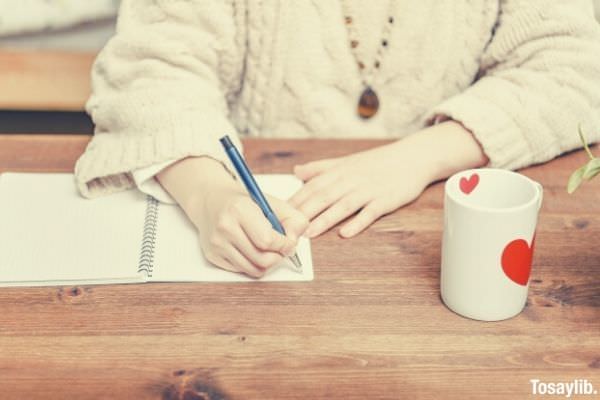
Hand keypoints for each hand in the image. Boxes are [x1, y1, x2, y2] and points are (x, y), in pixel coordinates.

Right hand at [157, 157, 308, 277]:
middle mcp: (225, 227)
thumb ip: (293, 219)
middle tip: (281, 249)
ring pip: (253, 269)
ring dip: (267, 263)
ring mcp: (216, 243)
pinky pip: (242, 270)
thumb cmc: (244, 202)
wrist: (210, 200)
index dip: (284, 245)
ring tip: (268, 250)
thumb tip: (294, 241)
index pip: (268, 240)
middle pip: (262, 259)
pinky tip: (251, 249)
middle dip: (278, 257)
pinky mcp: (212, 255)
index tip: (289, 242)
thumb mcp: (271, 202)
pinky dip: (252, 264)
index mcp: (239, 209)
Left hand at [290, 121, 488, 237]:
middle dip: (304, 212)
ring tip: (308, 234)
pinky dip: (358, 223)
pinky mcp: (385, 200)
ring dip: (325, 220)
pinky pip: (369, 213)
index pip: (312, 187)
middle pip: (323, 196)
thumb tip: (296, 172)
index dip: (295, 200)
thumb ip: (320, 168)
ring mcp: (368, 190)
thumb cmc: (378, 162)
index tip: (278, 214)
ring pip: (343, 206)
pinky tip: (345, 234)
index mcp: (339, 171)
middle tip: (287, 228)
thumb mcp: (346, 161)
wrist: (412, 158)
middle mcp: (351, 180)